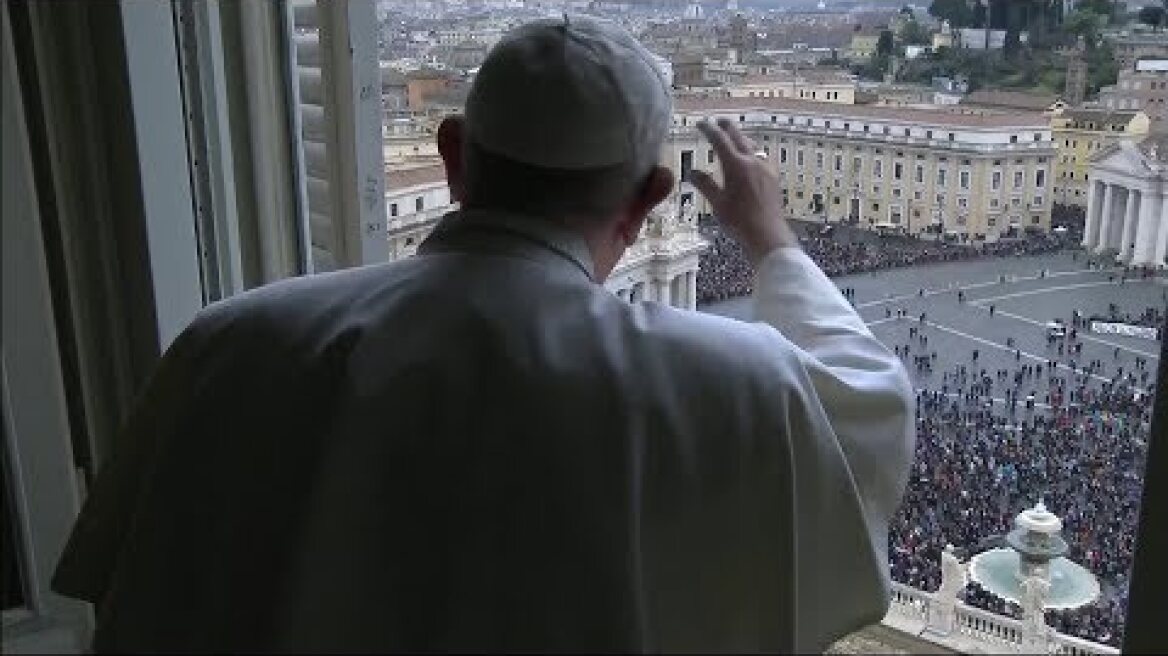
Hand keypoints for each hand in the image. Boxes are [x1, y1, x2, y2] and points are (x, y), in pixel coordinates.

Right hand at [691, 118, 798, 265]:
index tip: (701, 123)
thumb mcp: (717, 203)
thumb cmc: (739, 220)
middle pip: (738, 136)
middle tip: (718, 121)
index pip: (719, 140)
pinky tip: (751, 159)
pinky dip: (752, 152)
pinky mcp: (773, 177)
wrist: (767, 233)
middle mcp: (752, 161)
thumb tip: (692, 172)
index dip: (709, 129)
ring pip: (752, 145)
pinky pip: (761, 157)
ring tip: (734, 138)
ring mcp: (765, 168)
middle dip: (727, 127)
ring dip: (741, 138)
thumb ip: (705, 184)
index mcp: (735, 165)